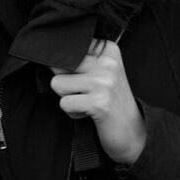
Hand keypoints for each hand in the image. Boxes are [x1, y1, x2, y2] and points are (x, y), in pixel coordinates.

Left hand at [49, 39, 145, 165]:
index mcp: (108, 50)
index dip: (67, 65)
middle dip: (65, 82)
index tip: (83, 77)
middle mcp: (107, 63)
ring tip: (87, 102)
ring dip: (68, 98)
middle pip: (60, 64)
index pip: (70, 48)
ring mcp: (104, 82)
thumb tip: (47, 59)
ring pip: (57, 83)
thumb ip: (77, 62)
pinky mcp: (98, 102)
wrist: (131, 131)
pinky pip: (64, 103)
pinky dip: (73, 113)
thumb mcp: (99, 73)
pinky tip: (90, 113)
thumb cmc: (111, 101)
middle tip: (85, 93)